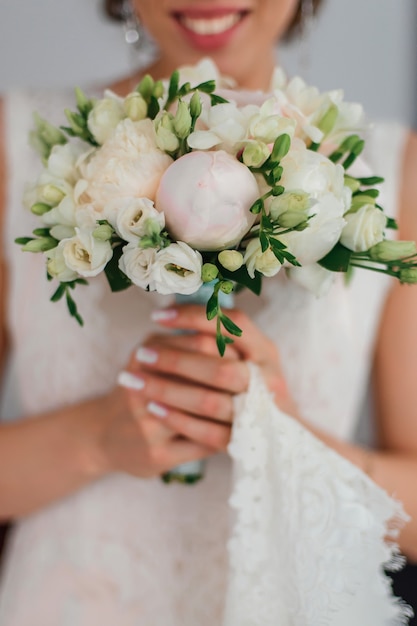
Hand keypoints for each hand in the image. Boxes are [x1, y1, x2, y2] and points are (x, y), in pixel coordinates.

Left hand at [109, 304, 296, 478]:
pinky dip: (178, 419)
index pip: (232, 323)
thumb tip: (172, 308)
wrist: (287, 435)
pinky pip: (208, 433)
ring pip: (211, 401)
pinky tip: (154, 408)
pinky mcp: (245, 440)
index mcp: (265, 350)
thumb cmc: (253, 385)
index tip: (157, 315)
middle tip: (141, 354)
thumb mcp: (247, 356)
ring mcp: (259, 412)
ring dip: (169, 391)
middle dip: (175, 360)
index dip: (194, 316)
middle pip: (219, 366)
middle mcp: (267, 378)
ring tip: (137, 382)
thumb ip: (220, 336)